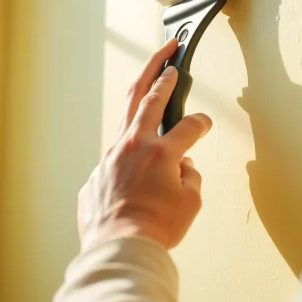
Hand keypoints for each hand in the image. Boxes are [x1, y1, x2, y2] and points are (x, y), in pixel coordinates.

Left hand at [77, 39, 212, 252]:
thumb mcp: (190, 203)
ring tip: (148, 84)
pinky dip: (126, 155)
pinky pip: (114, 158)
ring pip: (124, 120)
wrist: (119, 249)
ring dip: (138, 100)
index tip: (205, 122)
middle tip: (168, 52)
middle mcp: (132, 147)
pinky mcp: (96, 176)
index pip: (189, 127)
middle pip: (146, 96)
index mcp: (160, 152)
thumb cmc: (155, 229)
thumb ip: (190, 177)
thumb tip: (183, 168)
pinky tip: (133, 161)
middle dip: (159, 70)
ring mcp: (110, 159)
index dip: (201, 122)